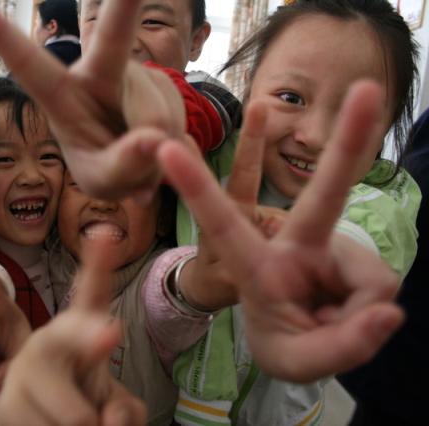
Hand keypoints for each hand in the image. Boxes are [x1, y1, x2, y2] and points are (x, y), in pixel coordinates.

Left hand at [0, 0, 184, 199]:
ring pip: (158, 117)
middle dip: (123, 1)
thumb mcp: (101, 180)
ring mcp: (138, 78)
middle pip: (113, 35)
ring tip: (141, 166)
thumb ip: (120, 165)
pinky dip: (176, 153)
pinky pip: (180, 126)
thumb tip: (154, 140)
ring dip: (156, 156)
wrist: (140, 164)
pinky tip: (160, 154)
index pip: (29, 63)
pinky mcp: (167, 90)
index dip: (1, 33)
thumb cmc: (102, 165)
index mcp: (62, 94)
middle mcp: (100, 73)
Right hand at [0, 236, 146, 424]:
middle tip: (105, 353)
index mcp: (77, 334)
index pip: (92, 296)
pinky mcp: (4, 406)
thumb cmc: (86, 409)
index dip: (99, 266)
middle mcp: (47, 343)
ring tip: (70, 424)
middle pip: (70, 335)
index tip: (105, 234)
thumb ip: (124, 414)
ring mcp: (22, 372)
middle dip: (91, 344)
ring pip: (77, 417)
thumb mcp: (116, 408)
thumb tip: (105, 420)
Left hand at [158, 80, 403, 381]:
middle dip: (348, 144)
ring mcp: (326, 247)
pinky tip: (344, 318)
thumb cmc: (282, 343)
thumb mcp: (295, 361)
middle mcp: (291, 244)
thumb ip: (338, 346)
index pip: (224, 223)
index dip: (198, 187)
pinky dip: (370, 317)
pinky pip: (381, 287)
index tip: (169, 146)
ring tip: (327, 329)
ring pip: (370, 281)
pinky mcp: (352, 256)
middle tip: (368, 90)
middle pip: (323, 196)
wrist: (300, 339)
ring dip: (357, 322)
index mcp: (254, 265)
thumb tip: (389, 311)